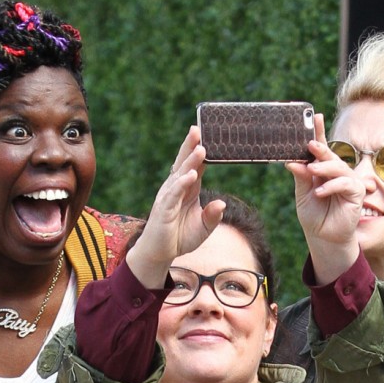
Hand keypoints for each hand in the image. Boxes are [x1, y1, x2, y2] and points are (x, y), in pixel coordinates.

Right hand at [126, 126, 225, 287]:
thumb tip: (222, 203)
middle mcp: (178, 188)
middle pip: (185, 163)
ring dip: (190, 162)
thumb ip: (213, 215)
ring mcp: (169, 197)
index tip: (210, 134)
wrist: (161, 253)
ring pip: (180, 175)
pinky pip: (174, 194)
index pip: (197, 165)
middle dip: (192, 146)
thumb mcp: (204, 227)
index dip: (202, 150)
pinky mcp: (164, 209)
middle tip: (199, 129)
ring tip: (201, 149)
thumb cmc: (180, 237)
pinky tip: (191, 175)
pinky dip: (182, 184)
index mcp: (189, 188)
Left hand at [285, 114, 368, 282]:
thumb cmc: (313, 215)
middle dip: (319, 147)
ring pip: (337, 167)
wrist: (323, 237)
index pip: (319, 148)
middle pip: (329, 154)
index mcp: (321, 169)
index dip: (317, 132)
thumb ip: (301, 177)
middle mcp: (335, 172)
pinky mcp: (356, 192)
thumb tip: (292, 162)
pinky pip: (345, 184)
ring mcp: (347, 181)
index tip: (314, 117)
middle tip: (309, 144)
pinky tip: (320, 192)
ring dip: (324, 167)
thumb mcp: (302, 194)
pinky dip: (331, 186)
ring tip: (312, 171)